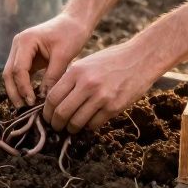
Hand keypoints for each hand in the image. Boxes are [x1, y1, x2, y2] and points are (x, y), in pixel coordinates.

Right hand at [2, 12, 91, 107]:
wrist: (74, 22)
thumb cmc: (71, 34)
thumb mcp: (63, 55)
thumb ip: (53, 76)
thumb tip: (44, 98)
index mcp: (26, 41)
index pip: (18, 69)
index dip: (23, 88)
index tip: (32, 102)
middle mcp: (18, 44)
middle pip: (9, 73)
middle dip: (14, 92)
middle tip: (23, 109)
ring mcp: (20, 50)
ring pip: (11, 75)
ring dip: (17, 91)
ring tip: (26, 107)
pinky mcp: (26, 56)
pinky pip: (20, 74)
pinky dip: (24, 86)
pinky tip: (31, 98)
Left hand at [43, 41, 161, 132]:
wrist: (140, 59)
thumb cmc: (111, 60)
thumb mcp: (86, 63)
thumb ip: (71, 80)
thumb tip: (55, 101)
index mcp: (76, 71)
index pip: (53, 97)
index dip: (47, 111)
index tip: (48, 117)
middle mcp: (87, 84)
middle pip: (62, 112)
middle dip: (56, 124)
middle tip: (57, 127)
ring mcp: (101, 96)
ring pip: (77, 122)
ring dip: (72, 128)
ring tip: (72, 128)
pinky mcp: (114, 107)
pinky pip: (94, 124)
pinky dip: (89, 126)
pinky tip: (89, 122)